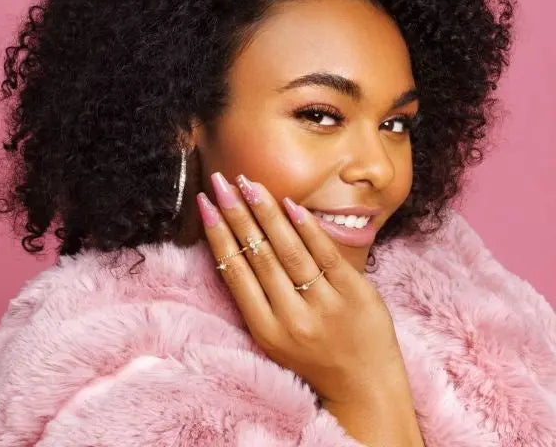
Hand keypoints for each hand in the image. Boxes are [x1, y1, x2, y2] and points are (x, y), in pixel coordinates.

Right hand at [196, 171, 405, 404]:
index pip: (235, 272)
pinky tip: (290, 203)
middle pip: (258, 255)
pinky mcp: (355, 293)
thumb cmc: (315, 359)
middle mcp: (292, 317)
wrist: (366, 389)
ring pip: (289, 250)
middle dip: (236, 214)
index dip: (218, 235)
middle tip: (221, 182)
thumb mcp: (276, 338)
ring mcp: (325, 304)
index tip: (205, 205)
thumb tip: (238, 246)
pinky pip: (326, 253)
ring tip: (248, 183)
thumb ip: (259, 298)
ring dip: (265, 213)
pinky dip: (307, 227)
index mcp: (266, 329)